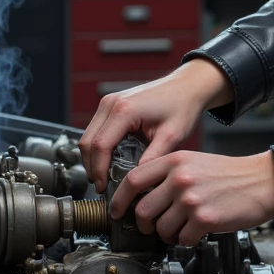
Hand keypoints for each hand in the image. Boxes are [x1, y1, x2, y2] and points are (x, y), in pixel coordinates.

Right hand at [80, 60, 232, 192]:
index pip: (100, 145)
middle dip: (92, 167)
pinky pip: (96, 130)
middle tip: (103, 186)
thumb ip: (152, 158)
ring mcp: (108, 103)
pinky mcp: (110, 106)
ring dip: (93, 158)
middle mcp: (111, 104)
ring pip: (88, 136)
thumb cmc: (182, 106)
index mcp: (124, 110)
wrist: (186, 87)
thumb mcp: (171, 136)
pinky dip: (99, 148)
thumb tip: (136, 180)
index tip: (104, 187)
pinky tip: (110, 161)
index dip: (99, 170)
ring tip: (106, 177)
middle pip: (87, 142)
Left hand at [108, 148, 273, 246]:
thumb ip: (168, 174)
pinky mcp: (205, 218)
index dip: (119, 199)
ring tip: (178, 230)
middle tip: (150, 227)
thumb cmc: (231, 174)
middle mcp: (180, 178)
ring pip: (161, 227)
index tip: (117, 210)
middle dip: (143, 224)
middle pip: (143, 209)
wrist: (263, 181)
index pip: (133, 180)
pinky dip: (185, 240)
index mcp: (175, 161)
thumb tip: (143, 196)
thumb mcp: (195, 161)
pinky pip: (182, 238)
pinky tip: (195, 233)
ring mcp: (191, 199)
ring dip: (166, 234)